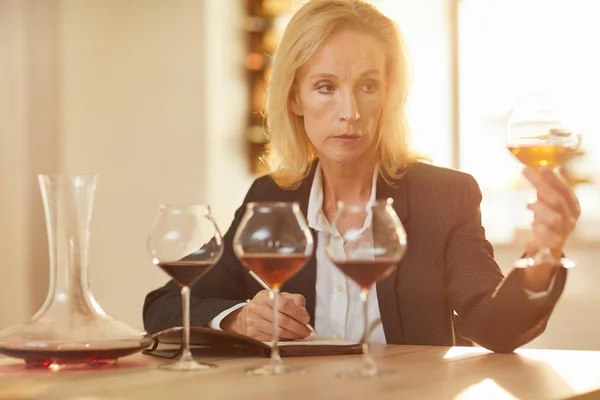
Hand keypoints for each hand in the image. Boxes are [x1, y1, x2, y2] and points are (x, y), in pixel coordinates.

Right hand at [221, 290, 311, 340]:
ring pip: (277, 332)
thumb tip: (303, 313)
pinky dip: (284, 339)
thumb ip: (295, 301)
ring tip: (300, 334)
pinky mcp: (253, 334)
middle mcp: (257, 307)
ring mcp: (253, 321)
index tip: (306, 319)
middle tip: (306, 331)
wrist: (248, 316)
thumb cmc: (269, 306)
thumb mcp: (282, 297)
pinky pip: (272, 339)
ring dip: (292, 335)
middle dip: (297, 327)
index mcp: (265, 295)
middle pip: (281, 320)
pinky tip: (289, 337)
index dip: (297, 313)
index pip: (283, 304)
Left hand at [521, 166, 579, 290]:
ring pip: (554, 217)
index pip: (565, 190)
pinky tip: (532, 223)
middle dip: (540, 184)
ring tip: (528, 203)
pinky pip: (546, 234)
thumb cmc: (548, 221)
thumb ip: (544, 189)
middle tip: (525, 171)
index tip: (542, 166)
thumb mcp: (547, 203)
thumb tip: (535, 168)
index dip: (554, 178)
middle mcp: (571, 219)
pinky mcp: (553, 244)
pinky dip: (538, 226)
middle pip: (556, 200)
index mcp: (573, 207)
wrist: (548, 249)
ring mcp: (563, 232)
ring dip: (539, 207)